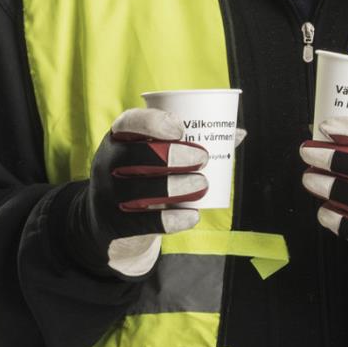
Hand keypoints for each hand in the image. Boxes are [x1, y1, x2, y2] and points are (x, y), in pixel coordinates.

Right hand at [65, 108, 207, 276]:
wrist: (111, 222)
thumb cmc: (145, 176)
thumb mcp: (155, 156)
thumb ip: (194, 144)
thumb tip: (239, 133)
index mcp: (119, 138)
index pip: (129, 122)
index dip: (154, 123)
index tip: (181, 129)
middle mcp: (108, 164)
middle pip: (137, 155)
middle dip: (173, 155)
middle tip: (203, 158)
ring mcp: (108, 195)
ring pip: (141, 189)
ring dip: (177, 186)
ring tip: (202, 184)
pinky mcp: (115, 224)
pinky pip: (143, 222)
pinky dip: (172, 219)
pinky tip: (192, 216)